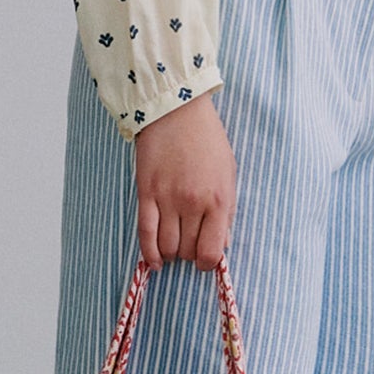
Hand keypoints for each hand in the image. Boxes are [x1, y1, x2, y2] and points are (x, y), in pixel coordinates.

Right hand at [134, 91, 236, 269]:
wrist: (177, 111)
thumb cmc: (207, 140)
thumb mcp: (228, 174)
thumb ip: (227, 211)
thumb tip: (222, 244)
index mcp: (218, 199)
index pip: (211, 251)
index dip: (208, 262)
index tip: (205, 259)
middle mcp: (193, 203)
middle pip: (188, 250)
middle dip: (189, 254)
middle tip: (189, 244)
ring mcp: (167, 199)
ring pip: (167, 246)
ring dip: (170, 253)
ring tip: (173, 246)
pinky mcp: (146, 192)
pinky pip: (145, 233)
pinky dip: (149, 252)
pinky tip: (154, 261)